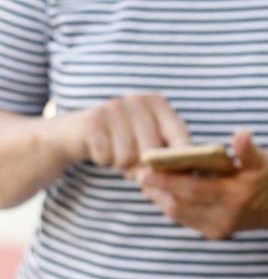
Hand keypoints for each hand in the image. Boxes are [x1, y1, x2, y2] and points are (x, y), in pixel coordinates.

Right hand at [58, 93, 190, 170]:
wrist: (75, 133)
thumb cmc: (122, 141)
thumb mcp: (147, 142)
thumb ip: (165, 155)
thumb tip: (176, 178)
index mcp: (158, 103)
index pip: (178, 132)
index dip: (181, 156)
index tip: (181, 176)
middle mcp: (138, 100)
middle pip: (152, 149)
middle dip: (144, 167)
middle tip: (134, 168)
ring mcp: (114, 107)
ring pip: (128, 157)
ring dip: (121, 165)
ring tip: (117, 155)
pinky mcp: (93, 120)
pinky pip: (106, 157)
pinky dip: (104, 160)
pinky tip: (101, 150)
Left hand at [135, 128, 267, 239]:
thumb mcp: (265, 159)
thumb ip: (249, 149)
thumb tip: (241, 134)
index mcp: (236, 197)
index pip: (191, 190)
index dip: (165, 181)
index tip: (144, 170)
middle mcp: (226, 217)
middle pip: (178, 205)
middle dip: (157, 190)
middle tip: (140, 173)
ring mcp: (220, 228)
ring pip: (178, 215)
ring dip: (162, 199)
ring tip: (149, 181)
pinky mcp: (217, 232)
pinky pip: (186, 220)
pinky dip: (173, 206)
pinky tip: (166, 192)